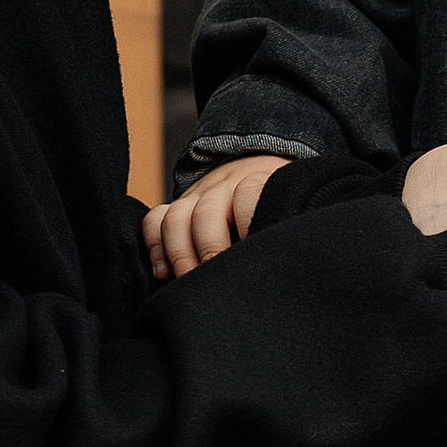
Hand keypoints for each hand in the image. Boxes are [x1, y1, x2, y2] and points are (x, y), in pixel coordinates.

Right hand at [143, 154, 289, 281]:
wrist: (261, 165)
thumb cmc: (281, 204)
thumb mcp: (292, 206)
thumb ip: (286, 224)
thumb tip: (287, 261)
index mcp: (260, 183)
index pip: (249, 193)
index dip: (249, 222)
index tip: (255, 257)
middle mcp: (224, 187)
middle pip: (206, 212)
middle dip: (208, 251)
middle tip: (217, 281)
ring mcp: (198, 196)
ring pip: (175, 216)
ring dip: (179, 254)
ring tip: (190, 282)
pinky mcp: (179, 207)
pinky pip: (154, 220)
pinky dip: (155, 247)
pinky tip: (164, 273)